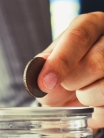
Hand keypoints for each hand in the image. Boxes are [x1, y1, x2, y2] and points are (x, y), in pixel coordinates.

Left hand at [35, 11, 103, 128]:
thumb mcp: (52, 62)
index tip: (44, 83)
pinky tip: (94, 103)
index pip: (79, 37)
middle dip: (73, 82)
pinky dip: (98, 113)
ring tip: (83, 92)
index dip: (61, 62)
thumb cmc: (67, 70)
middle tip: (67, 85)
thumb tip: (39, 76)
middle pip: (96, 63)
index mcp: (92, 24)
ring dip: (87, 97)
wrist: (82, 88)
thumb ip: (44, 66)